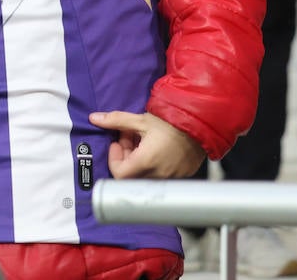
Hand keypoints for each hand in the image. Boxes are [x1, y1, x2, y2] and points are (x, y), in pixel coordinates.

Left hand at [91, 109, 206, 178]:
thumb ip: (116, 121)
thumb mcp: (141, 120)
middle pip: (131, 175)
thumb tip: (94, 118)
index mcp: (146, 162)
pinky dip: (152, 164)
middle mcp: (158, 175)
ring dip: (138, 160)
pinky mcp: (181, 176)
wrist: (201, 124)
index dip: (114, 158)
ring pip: (145, 175)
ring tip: (142, 140)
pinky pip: (160, 175)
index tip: (117, 144)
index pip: (119, 173)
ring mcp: (171, 178)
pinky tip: (155, 147)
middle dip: (125, 157)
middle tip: (128, 138)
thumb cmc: (171, 122)